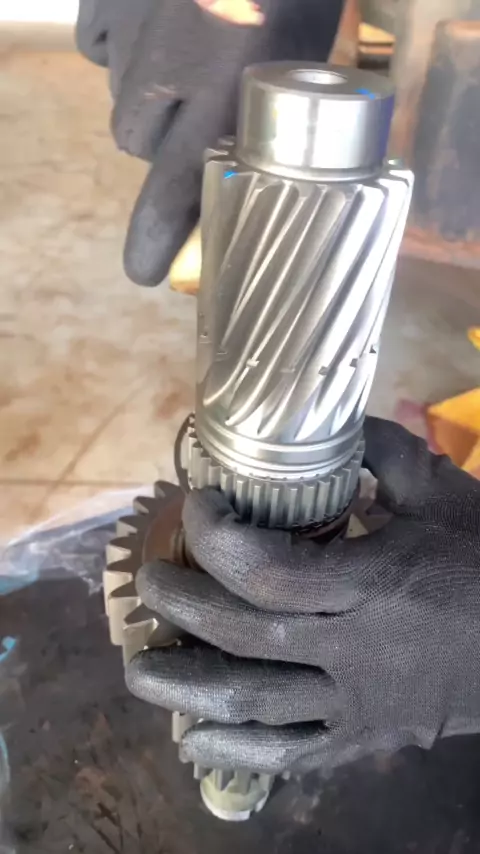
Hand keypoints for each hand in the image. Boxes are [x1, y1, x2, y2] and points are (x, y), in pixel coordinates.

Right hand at [76, 0, 343, 285]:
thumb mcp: (296, 44)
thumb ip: (262, 104)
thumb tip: (232, 149)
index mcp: (224, 88)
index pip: (177, 185)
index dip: (156, 234)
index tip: (139, 273)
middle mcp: (167, 70)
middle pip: (137, 139)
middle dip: (163, 136)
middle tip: (198, 102)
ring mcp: (128, 32)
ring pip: (120, 96)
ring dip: (146, 91)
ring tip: (184, 49)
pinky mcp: (104, 0)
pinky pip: (97, 45)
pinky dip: (117, 47)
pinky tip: (148, 23)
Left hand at [126, 417, 479, 774]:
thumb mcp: (443, 491)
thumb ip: (379, 450)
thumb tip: (323, 423)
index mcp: (373, 584)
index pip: (266, 570)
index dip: (215, 537)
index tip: (199, 503)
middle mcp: (354, 650)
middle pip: (243, 635)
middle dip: (181, 604)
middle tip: (148, 577)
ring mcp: (358, 702)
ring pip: (254, 704)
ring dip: (184, 687)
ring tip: (138, 665)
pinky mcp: (367, 735)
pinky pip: (294, 753)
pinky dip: (238, 752)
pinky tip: (191, 740)